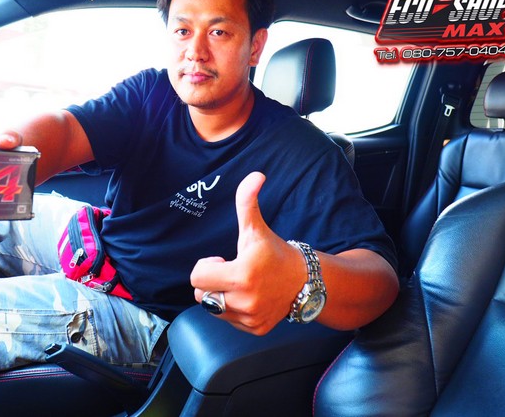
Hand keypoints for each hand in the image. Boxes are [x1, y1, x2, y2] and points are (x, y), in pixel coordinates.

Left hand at [191, 172, 305, 334]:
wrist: (307, 280)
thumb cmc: (275, 252)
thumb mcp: (256, 228)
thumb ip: (247, 202)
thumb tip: (255, 175)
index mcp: (241, 275)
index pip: (197, 277)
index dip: (206, 265)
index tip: (222, 260)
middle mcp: (244, 301)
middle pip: (201, 295)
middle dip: (210, 281)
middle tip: (231, 272)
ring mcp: (250, 317)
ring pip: (213, 309)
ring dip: (220, 296)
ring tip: (241, 285)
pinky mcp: (254, 329)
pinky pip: (228, 321)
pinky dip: (233, 309)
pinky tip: (249, 297)